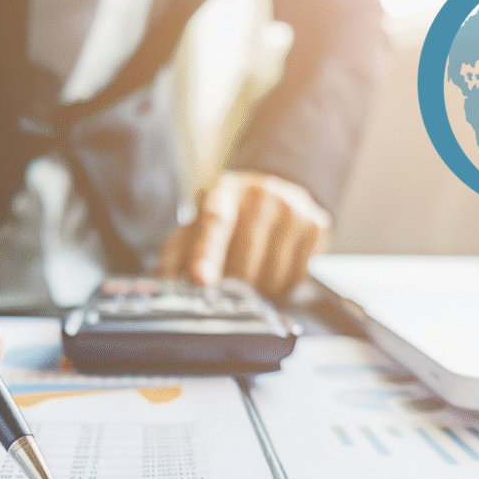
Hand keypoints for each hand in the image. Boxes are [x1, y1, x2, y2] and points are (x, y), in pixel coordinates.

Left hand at [157, 170, 330, 296]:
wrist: (274, 188)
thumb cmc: (228, 215)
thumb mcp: (196, 225)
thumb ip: (176, 254)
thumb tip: (161, 286)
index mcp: (223, 191)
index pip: (214, 222)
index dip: (206, 254)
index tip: (200, 280)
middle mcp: (260, 195)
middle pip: (245, 258)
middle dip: (232, 286)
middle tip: (227, 288)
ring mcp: (292, 208)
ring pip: (273, 274)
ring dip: (258, 290)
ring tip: (252, 273)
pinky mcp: (316, 224)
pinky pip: (297, 276)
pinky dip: (282, 286)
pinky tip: (274, 267)